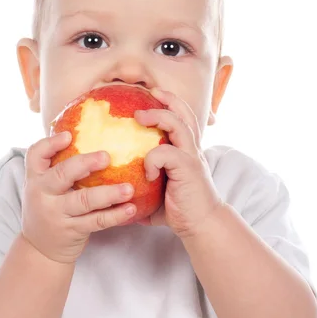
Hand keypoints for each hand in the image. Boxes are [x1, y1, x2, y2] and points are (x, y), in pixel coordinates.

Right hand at [21, 131, 136, 263]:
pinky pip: (97, 221)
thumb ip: (58, 167)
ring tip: (128, 188)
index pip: (35, 155)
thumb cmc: (50, 208)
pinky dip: (115, 215)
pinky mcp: (72, 231)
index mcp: (35, 178)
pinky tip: (130, 208)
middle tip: (107, 156)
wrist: (40, 249)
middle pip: (61, 175)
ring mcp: (57, 214)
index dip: (50, 144)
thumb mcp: (44, 187)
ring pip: (83, 200)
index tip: (69, 135)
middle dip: (84, 164)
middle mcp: (42, 194)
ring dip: (108, 193)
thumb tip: (88, 134)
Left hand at [134, 88, 223, 239]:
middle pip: (184, 112)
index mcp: (186, 150)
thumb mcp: (156, 191)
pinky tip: (147, 173)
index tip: (152, 94)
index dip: (170, 102)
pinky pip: (166, 153)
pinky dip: (152, 158)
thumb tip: (113, 186)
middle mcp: (191, 149)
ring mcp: (191, 157)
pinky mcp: (189, 168)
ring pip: (178, 124)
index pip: (183, 117)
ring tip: (139, 117)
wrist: (202, 225)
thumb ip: (141, 183)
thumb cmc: (178, 209)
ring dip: (158, 116)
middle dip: (167, 98)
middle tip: (149, 92)